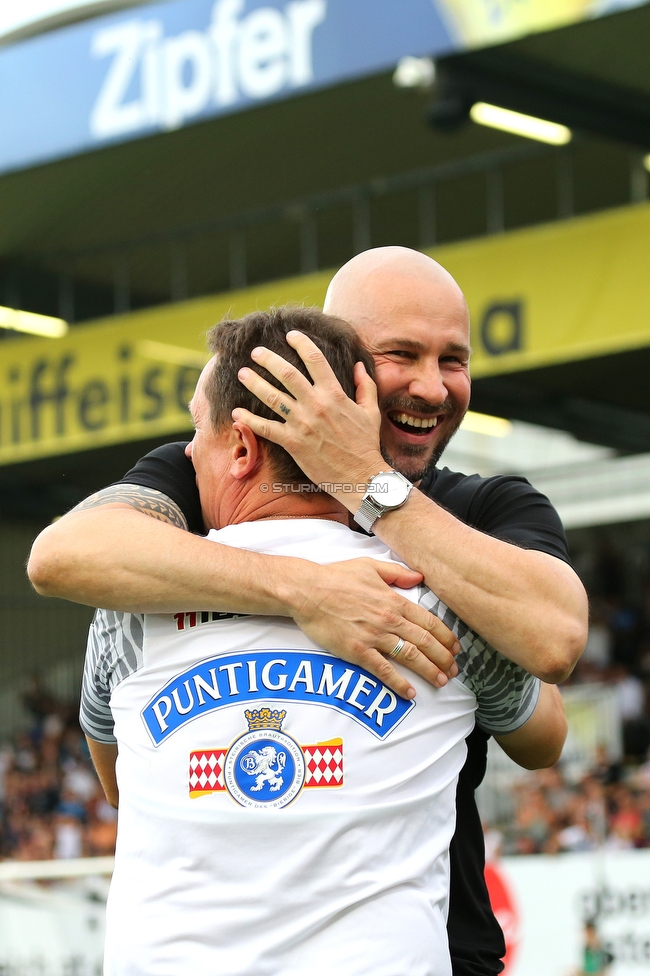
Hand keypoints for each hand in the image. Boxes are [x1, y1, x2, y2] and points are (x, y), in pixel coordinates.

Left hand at [232, 331, 383, 497]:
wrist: (361, 477)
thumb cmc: (366, 445)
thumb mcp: (371, 412)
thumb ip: (365, 386)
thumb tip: (359, 365)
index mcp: (335, 395)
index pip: (315, 360)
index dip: (301, 343)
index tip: (290, 335)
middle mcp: (316, 405)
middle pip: (287, 374)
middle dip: (268, 359)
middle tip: (256, 352)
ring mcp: (303, 424)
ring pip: (272, 397)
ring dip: (255, 383)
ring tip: (243, 374)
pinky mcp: (293, 443)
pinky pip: (266, 428)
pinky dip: (249, 419)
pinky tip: (236, 412)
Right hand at [287, 556, 459, 698]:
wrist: (307, 591)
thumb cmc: (336, 577)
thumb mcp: (369, 566)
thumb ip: (397, 573)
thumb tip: (418, 577)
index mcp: (394, 600)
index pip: (429, 622)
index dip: (446, 637)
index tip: (456, 648)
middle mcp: (389, 619)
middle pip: (425, 642)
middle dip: (444, 658)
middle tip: (455, 670)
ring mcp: (374, 636)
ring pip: (410, 656)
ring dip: (429, 671)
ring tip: (441, 681)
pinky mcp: (358, 651)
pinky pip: (384, 670)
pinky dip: (399, 683)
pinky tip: (410, 693)